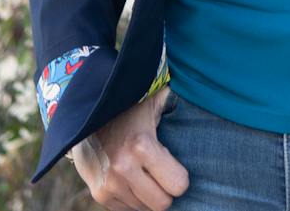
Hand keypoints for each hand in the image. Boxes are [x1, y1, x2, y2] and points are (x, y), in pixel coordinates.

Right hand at [70, 83, 190, 210]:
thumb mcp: (153, 101)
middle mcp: (124, 169)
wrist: (85, 117)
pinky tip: (131, 179)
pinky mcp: (99, 194)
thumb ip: (176, 101)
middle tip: (163, 175)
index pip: (178, 185)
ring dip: (148, 196)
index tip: (176, 168)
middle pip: (162, 203)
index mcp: (142, 145)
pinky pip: (126, 210)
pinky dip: (133, 199)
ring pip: (144, 209)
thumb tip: (205, 91)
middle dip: (166, 191)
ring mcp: (110, 185)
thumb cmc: (128, 107)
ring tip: (144, 173)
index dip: (181, 178)